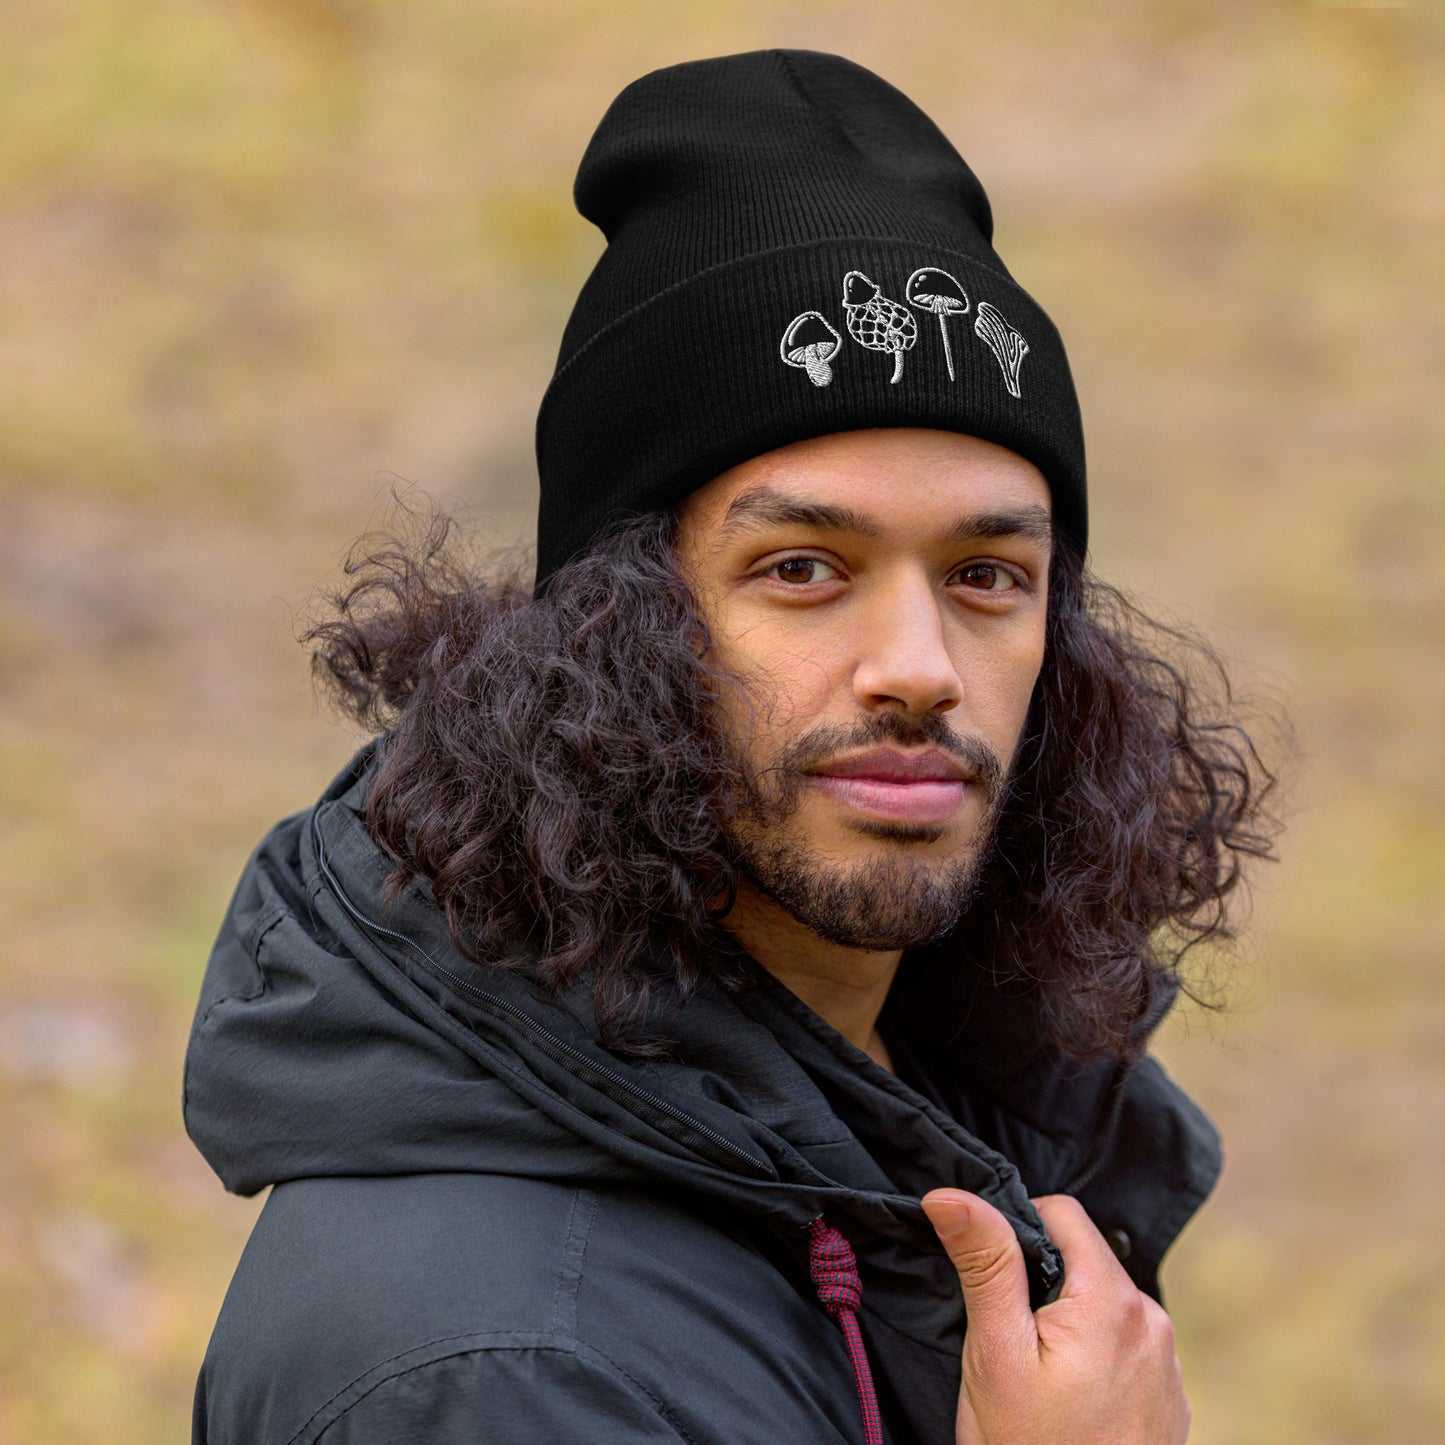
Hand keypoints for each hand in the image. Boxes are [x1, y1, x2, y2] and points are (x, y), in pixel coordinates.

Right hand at [921, 1190, 1189, 1444]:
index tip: (991, 1279)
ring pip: (1103, 1304)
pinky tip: (1068, 1403)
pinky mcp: (1170, 1399)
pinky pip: (1125, 1347)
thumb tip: (951, 1193)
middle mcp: (1153, 1323)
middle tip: (1008, 1340)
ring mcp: (1168, 1365)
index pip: (1062, 1213)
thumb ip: (985, 1263)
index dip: (1016, 1230)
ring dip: (1068, 1320)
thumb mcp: (995, 1353)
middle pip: (1084, 1259)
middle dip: (1041, 1282)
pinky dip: (1093, 1356)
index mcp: (1113, 1300)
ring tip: (1037, 1380)